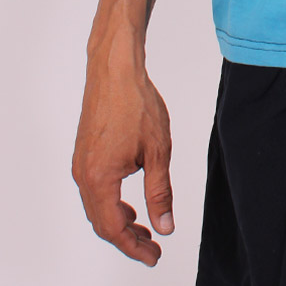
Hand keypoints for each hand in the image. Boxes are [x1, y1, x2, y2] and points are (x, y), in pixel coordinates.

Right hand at [72, 56, 173, 266]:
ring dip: (119, 222)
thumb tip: (164, 226)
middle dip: (127, 239)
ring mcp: (81, 165)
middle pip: (102, 223)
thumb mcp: (158, 151)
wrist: (115, 71)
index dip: (135, 247)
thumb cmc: (137, 104)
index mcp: (100, 179)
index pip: (114, 228)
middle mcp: (83, 176)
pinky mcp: (84, 154)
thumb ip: (160, 192)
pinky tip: (129, 203)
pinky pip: (94, 191)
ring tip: (144, 228)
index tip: (155, 255)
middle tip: (152, 247)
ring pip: (96, 208)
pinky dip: (111, 204)